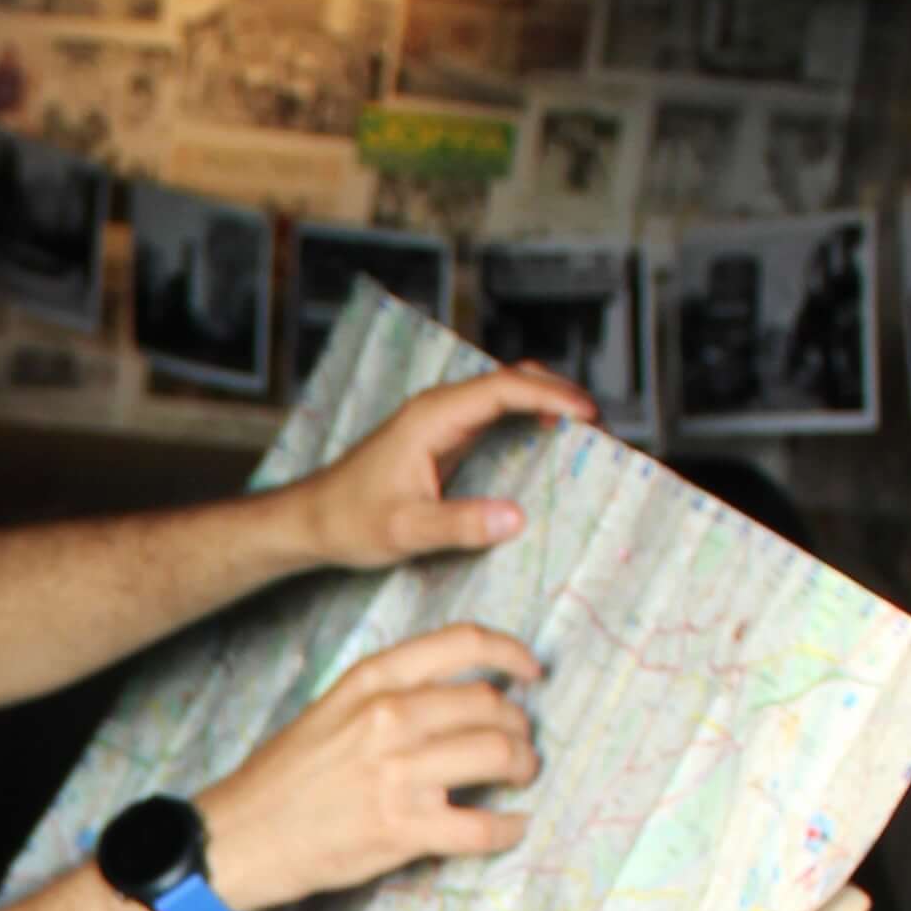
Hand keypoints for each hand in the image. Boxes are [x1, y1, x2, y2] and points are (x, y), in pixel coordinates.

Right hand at [197, 622, 540, 910]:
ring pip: (499, 755)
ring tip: (517, 778)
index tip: (531, 673)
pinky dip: (507, 828)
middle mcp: (389, 718)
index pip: (463, 643)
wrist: (237, 839)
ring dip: (521, 768)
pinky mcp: (403, 828)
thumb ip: (386, 695)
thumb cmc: (280, 780)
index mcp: (371, 681)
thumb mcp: (329, 711)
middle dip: (518, 726)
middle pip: (490, 704)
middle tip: (518, 745)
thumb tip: (452, 699)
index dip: (511, 654)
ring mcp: (399, 773)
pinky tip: (511, 827)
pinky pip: (483, 826)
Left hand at [290, 360, 597, 575]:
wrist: (310, 521)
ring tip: (587, 430)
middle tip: (600, 423)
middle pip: (512, 380)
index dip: (551, 396)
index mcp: (433, 416)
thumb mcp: (405, 530)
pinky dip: (528, 422)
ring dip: (546, 404)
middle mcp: (440, 409)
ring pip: (506, 395)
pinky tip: (550, 445)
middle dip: (558, 393)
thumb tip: (515, 517)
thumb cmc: (348, 521)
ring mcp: (442, 422)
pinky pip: (495, 418)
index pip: (504, 388)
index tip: (588, 414)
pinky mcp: (444, 440)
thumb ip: (459, 524)